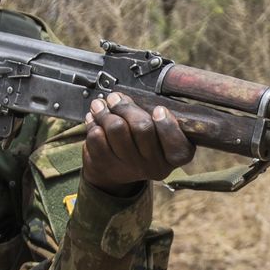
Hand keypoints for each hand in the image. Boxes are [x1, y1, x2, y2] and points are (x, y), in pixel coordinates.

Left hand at [81, 92, 195, 195]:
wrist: (114, 171)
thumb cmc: (140, 144)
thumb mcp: (157, 133)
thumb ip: (152, 116)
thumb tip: (125, 98)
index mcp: (173, 156)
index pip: (177, 145)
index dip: (167, 125)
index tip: (159, 110)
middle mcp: (154, 165)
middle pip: (142, 127)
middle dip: (126, 107)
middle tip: (115, 98)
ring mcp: (130, 167)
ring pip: (116, 128)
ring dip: (105, 112)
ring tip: (100, 106)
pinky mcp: (107, 166)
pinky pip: (97, 137)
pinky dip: (93, 123)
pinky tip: (94, 121)